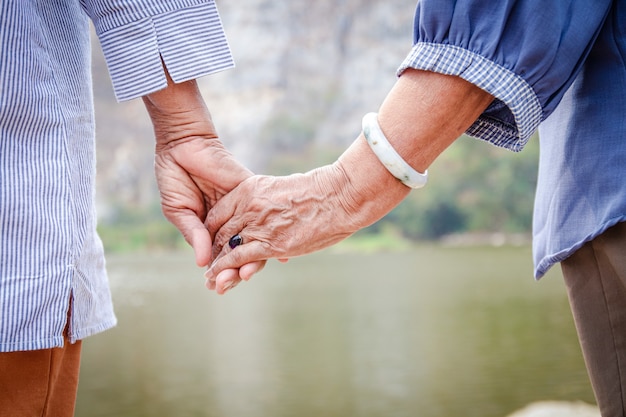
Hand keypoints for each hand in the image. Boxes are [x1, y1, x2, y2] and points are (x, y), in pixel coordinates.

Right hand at [143, 73, 264, 277]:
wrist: (183, 143)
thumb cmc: (175, 176)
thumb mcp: (180, 210)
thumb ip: (194, 234)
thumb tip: (203, 262)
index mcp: (211, 228)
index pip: (220, 255)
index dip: (220, 271)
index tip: (218, 287)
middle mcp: (230, 220)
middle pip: (240, 250)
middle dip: (237, 268)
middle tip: (235, 283)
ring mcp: (243, 206)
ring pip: (254, 236)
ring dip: (254, 255)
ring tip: (251, 272)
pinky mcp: (251, 190)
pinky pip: (266, 210)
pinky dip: (274, 229)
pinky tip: (282, 248)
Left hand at [204, 163, 377, 292]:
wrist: (338, 195)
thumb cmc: (318, 192)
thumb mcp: (282, 189)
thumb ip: (267, 201)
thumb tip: (268, 210)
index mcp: (249, 189)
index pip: (218, 214)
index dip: (211, 232)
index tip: (210, 245)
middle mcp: (248, 206)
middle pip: (219, 232)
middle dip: (211, 252)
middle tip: (206, 268)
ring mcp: (258, 224)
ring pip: (226, 248)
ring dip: (217, 267)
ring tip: (210, 281)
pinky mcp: (270, 243)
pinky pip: (239, 258)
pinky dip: (226, 269)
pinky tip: (218, 279)